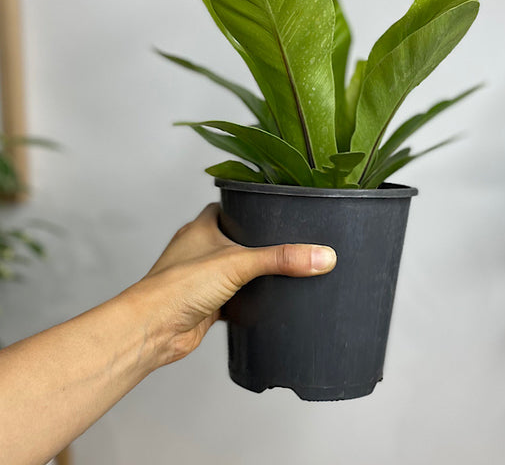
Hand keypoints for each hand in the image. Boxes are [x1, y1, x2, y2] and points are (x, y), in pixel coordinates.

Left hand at [124, 203, 336, 366]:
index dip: (249, 205)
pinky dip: (249, 299)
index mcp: (202, 227)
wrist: (153, 330)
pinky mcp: (207, 304)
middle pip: (234, 238)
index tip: (275, 207)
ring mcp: (202, 278)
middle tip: (287, 240)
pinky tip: (267, 301)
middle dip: (258, 242)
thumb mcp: (238, 263)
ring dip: (253, 273)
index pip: (228, 206)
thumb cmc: (177, 288)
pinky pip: (234, 297)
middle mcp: (200, 249)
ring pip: (234, 269)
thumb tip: (321, 255)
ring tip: (283, 269)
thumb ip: (281, 258)